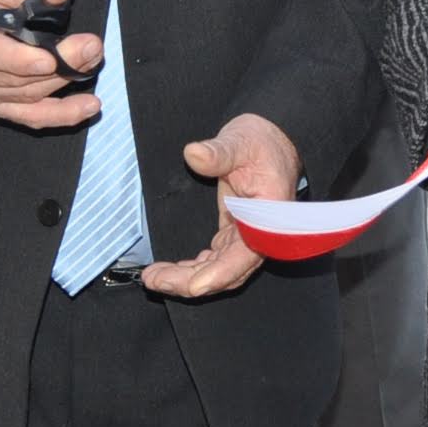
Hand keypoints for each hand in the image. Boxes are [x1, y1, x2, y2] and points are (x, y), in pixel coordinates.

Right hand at [0, 0, 102, 129]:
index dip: (20, 60)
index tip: (49, 59)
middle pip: (17, 77)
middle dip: (59, 64)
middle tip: (90, 46)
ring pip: (28, 95)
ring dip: (65, 80)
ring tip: (93, 59)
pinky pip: (29, 116)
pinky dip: (60, 115)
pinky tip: (86, 107)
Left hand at [142, 113, 299, 298]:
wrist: (273, 140)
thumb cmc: (262, 142)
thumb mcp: (240, 141)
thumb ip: (219, 152)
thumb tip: (194, 154)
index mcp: (267, 217)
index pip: (245, 255)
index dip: (219, 274)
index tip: (194, 286)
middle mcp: (260, 235)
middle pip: (227, 273)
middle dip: (190, 282)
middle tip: (155, 280)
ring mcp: (246, 237)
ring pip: (218, 271)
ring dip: (186, 279)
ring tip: (154, 278)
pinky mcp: (234, 234)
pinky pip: (213, 261)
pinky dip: (192, 269)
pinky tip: (170, 271)